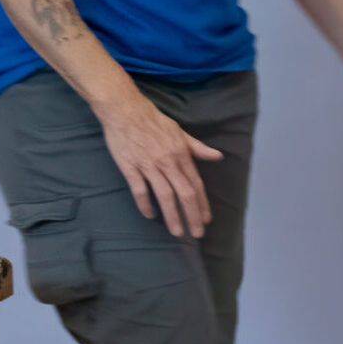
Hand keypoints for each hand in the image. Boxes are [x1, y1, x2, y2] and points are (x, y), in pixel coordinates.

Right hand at [100, 94, 224, 237]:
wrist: (125, 110)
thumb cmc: (153, 120)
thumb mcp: (180, 132)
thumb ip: (197, 148)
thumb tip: (218, 156)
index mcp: (181, 154)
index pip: (196, 184)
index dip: (202, 204)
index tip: (205, 220)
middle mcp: (168, 161)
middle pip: (184, 193)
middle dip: (192, 215)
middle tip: (196, 234)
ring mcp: (148, 165)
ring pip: (164, 195)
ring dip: (172, 215)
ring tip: (177, 232)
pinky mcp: (131, 167)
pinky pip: (139, 190)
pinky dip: (145, 204)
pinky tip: (150, 215)